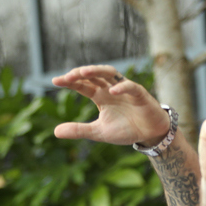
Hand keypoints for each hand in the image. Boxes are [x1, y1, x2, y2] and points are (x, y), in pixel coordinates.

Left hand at [52, 65, 171, 145]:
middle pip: (94, 75)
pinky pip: (131, 87)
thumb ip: (79, 130)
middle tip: (67, 76)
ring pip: (110, 73)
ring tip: (84, 72)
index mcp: (100, 96)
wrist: (150, 134)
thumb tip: (55, 132)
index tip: (55, 81)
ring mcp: (125, 90)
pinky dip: (122, 87)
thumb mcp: (99, 132)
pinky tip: (112, 91)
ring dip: (97, 71)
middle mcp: (110, 89)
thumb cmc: (126, 130)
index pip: (83, 84)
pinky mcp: (140, 95)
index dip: (70, 81)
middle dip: (80, 73)